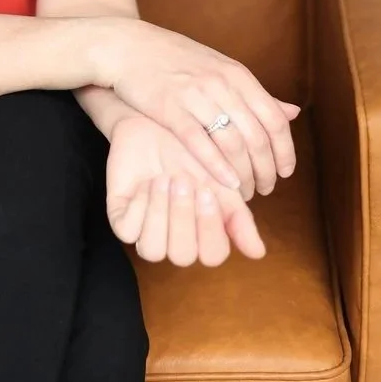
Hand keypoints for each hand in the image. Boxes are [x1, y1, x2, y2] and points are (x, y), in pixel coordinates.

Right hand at [103, 19, 299, 194]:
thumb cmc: (175, 59)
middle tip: (266, 190)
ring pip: (232, 144)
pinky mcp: (169, 108)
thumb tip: (293, 113)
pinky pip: (200, 143)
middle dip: (266, 170)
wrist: (128, 45)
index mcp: (237, 75)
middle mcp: (221, 84)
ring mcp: (195, 96)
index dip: (285, 151)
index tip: (285, 173)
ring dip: (244, 175)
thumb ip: (255, 94)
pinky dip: (217, 167)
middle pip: (257, 137)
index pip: (274, 120)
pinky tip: (225, 183)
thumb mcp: (221, 68)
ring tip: (245, 193)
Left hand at [105, 113, 265, 264]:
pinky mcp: (121, 219)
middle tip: (183, 181)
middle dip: (183, 217)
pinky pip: (128, 231)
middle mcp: (174, 239)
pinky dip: (140, 207)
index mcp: (201, 236)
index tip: (207, 190)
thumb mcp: (223, 183)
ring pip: (153, 250)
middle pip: (182, 256)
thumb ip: (239, 218)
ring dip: (161, 214)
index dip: (210, 228)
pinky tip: (147, 182)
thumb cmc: (193, 154)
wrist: (158, 125)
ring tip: (164, 181)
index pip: (212, 255)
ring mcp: (146, 231)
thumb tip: (259, 253)